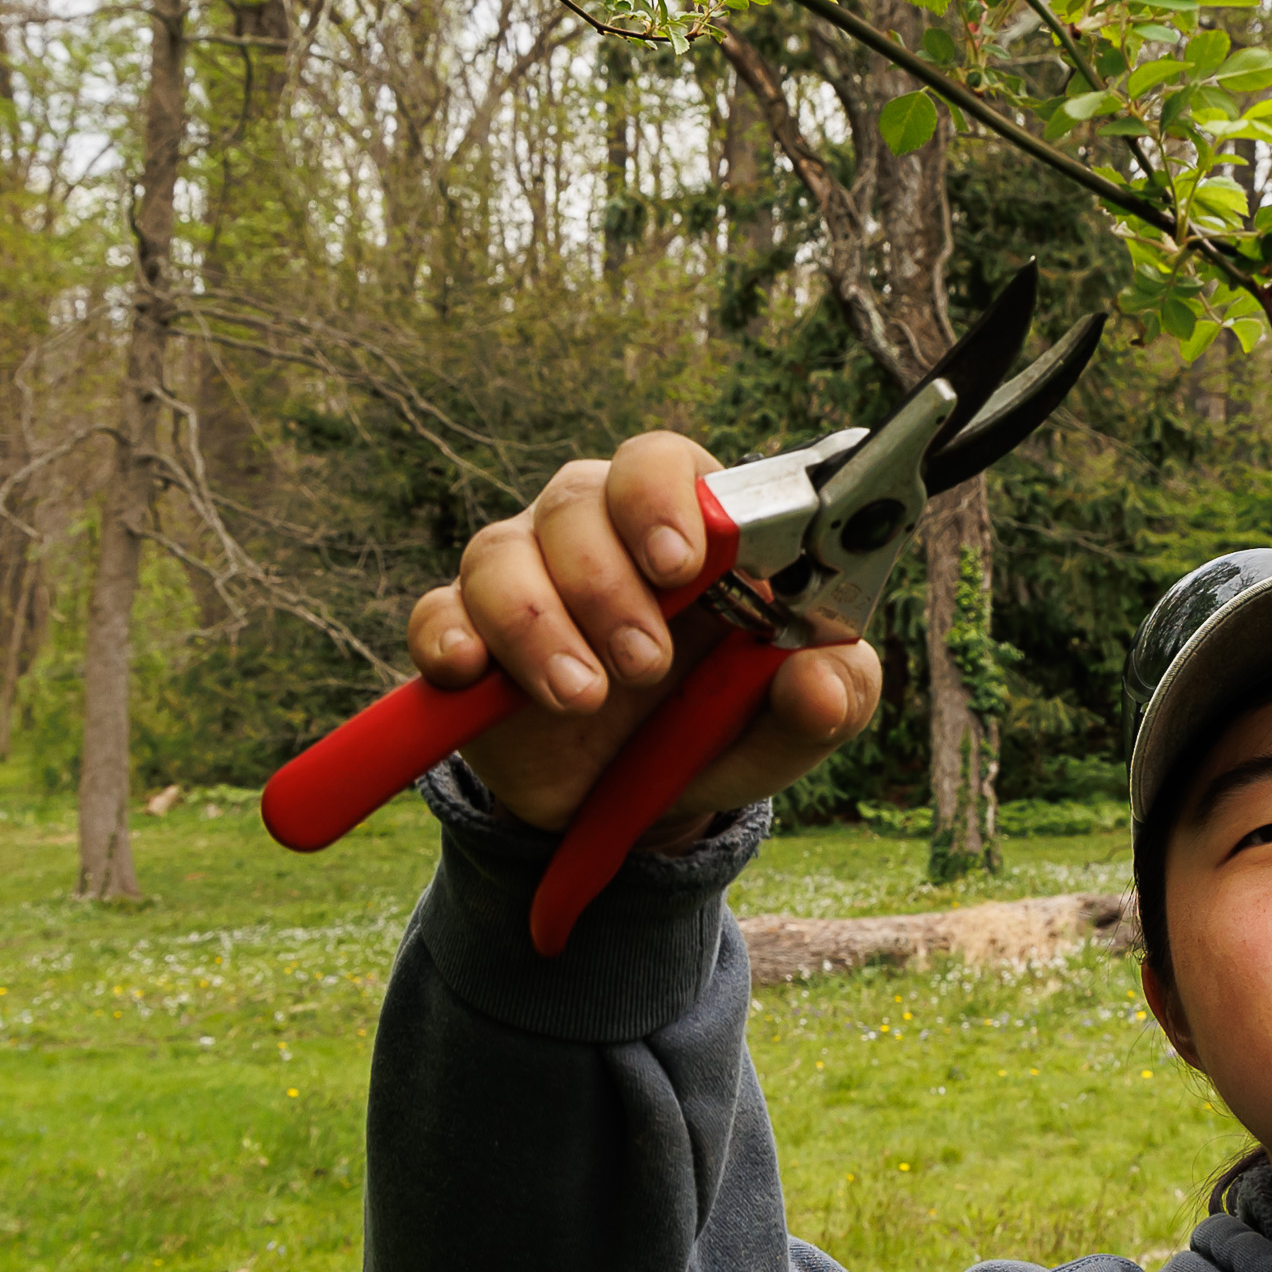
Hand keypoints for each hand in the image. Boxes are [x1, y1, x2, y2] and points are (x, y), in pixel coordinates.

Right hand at [422, 432, 883, 837]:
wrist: (637, 808)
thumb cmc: (722, 725)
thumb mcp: (795, 722)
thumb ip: (833, 694)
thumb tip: (820, 677)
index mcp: (683, 528)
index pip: (660, 462)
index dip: (663, 499)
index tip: (680, 562)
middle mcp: (594, 533)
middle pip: (575, 501)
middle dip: (608, 586)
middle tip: (646, 665)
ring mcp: (523, 579)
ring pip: (500, 553)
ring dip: (539, 625)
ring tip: (582, 697)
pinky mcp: (466, 638)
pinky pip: (438, 613)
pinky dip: (449, 638)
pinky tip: (471, 674)